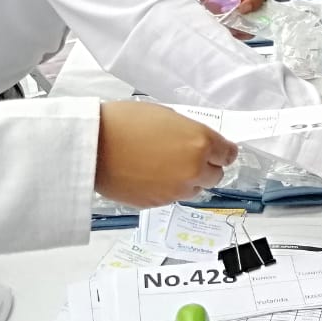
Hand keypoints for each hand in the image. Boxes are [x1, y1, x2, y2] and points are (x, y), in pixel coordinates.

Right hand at [96, 100, 239, 204]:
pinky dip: (169, 189)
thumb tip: (198, 145)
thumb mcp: (167, 116)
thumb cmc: (126, 122)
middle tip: (188, 156)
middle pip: (216, 175)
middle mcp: (194, 169)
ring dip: (188, 180)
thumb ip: (189, 134)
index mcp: (200, 142)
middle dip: (206, 166)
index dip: (223, 151)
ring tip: (166, 166)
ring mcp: (176, 190)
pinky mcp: (158, 204)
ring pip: (195, 189)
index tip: (219, 150)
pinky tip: (151, 176)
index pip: (228, 154)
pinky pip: (173, 197)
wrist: (93, 145)